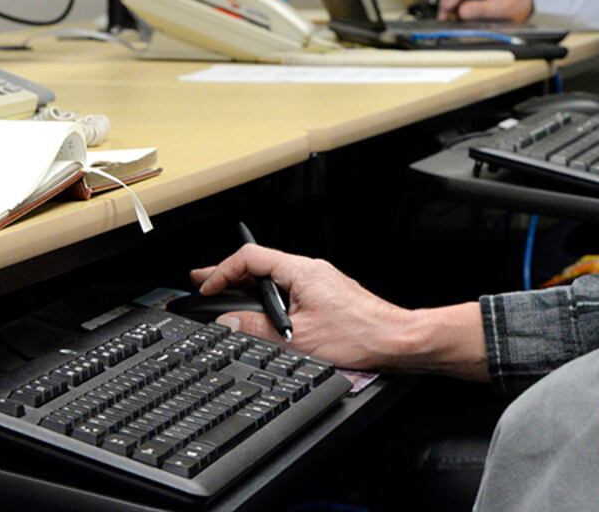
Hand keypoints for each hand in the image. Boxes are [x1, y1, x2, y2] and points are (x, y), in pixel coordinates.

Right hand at [190, 245, 488, 379]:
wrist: (394, 340)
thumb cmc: (358, 335)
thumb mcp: (297, 337)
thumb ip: (257, 329)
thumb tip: (228, 324)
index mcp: (301, 271)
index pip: (251, 258)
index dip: (222, 271)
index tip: (206, 287)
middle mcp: (311, 271)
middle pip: (261, 265)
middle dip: (230, 275)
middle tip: (204, 282)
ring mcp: (320, 282)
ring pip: (275, 278)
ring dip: (249, 288)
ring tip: (226, 298)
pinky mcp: (327, 296)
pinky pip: (289, 289)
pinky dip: (269, 297)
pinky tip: (262, 311)